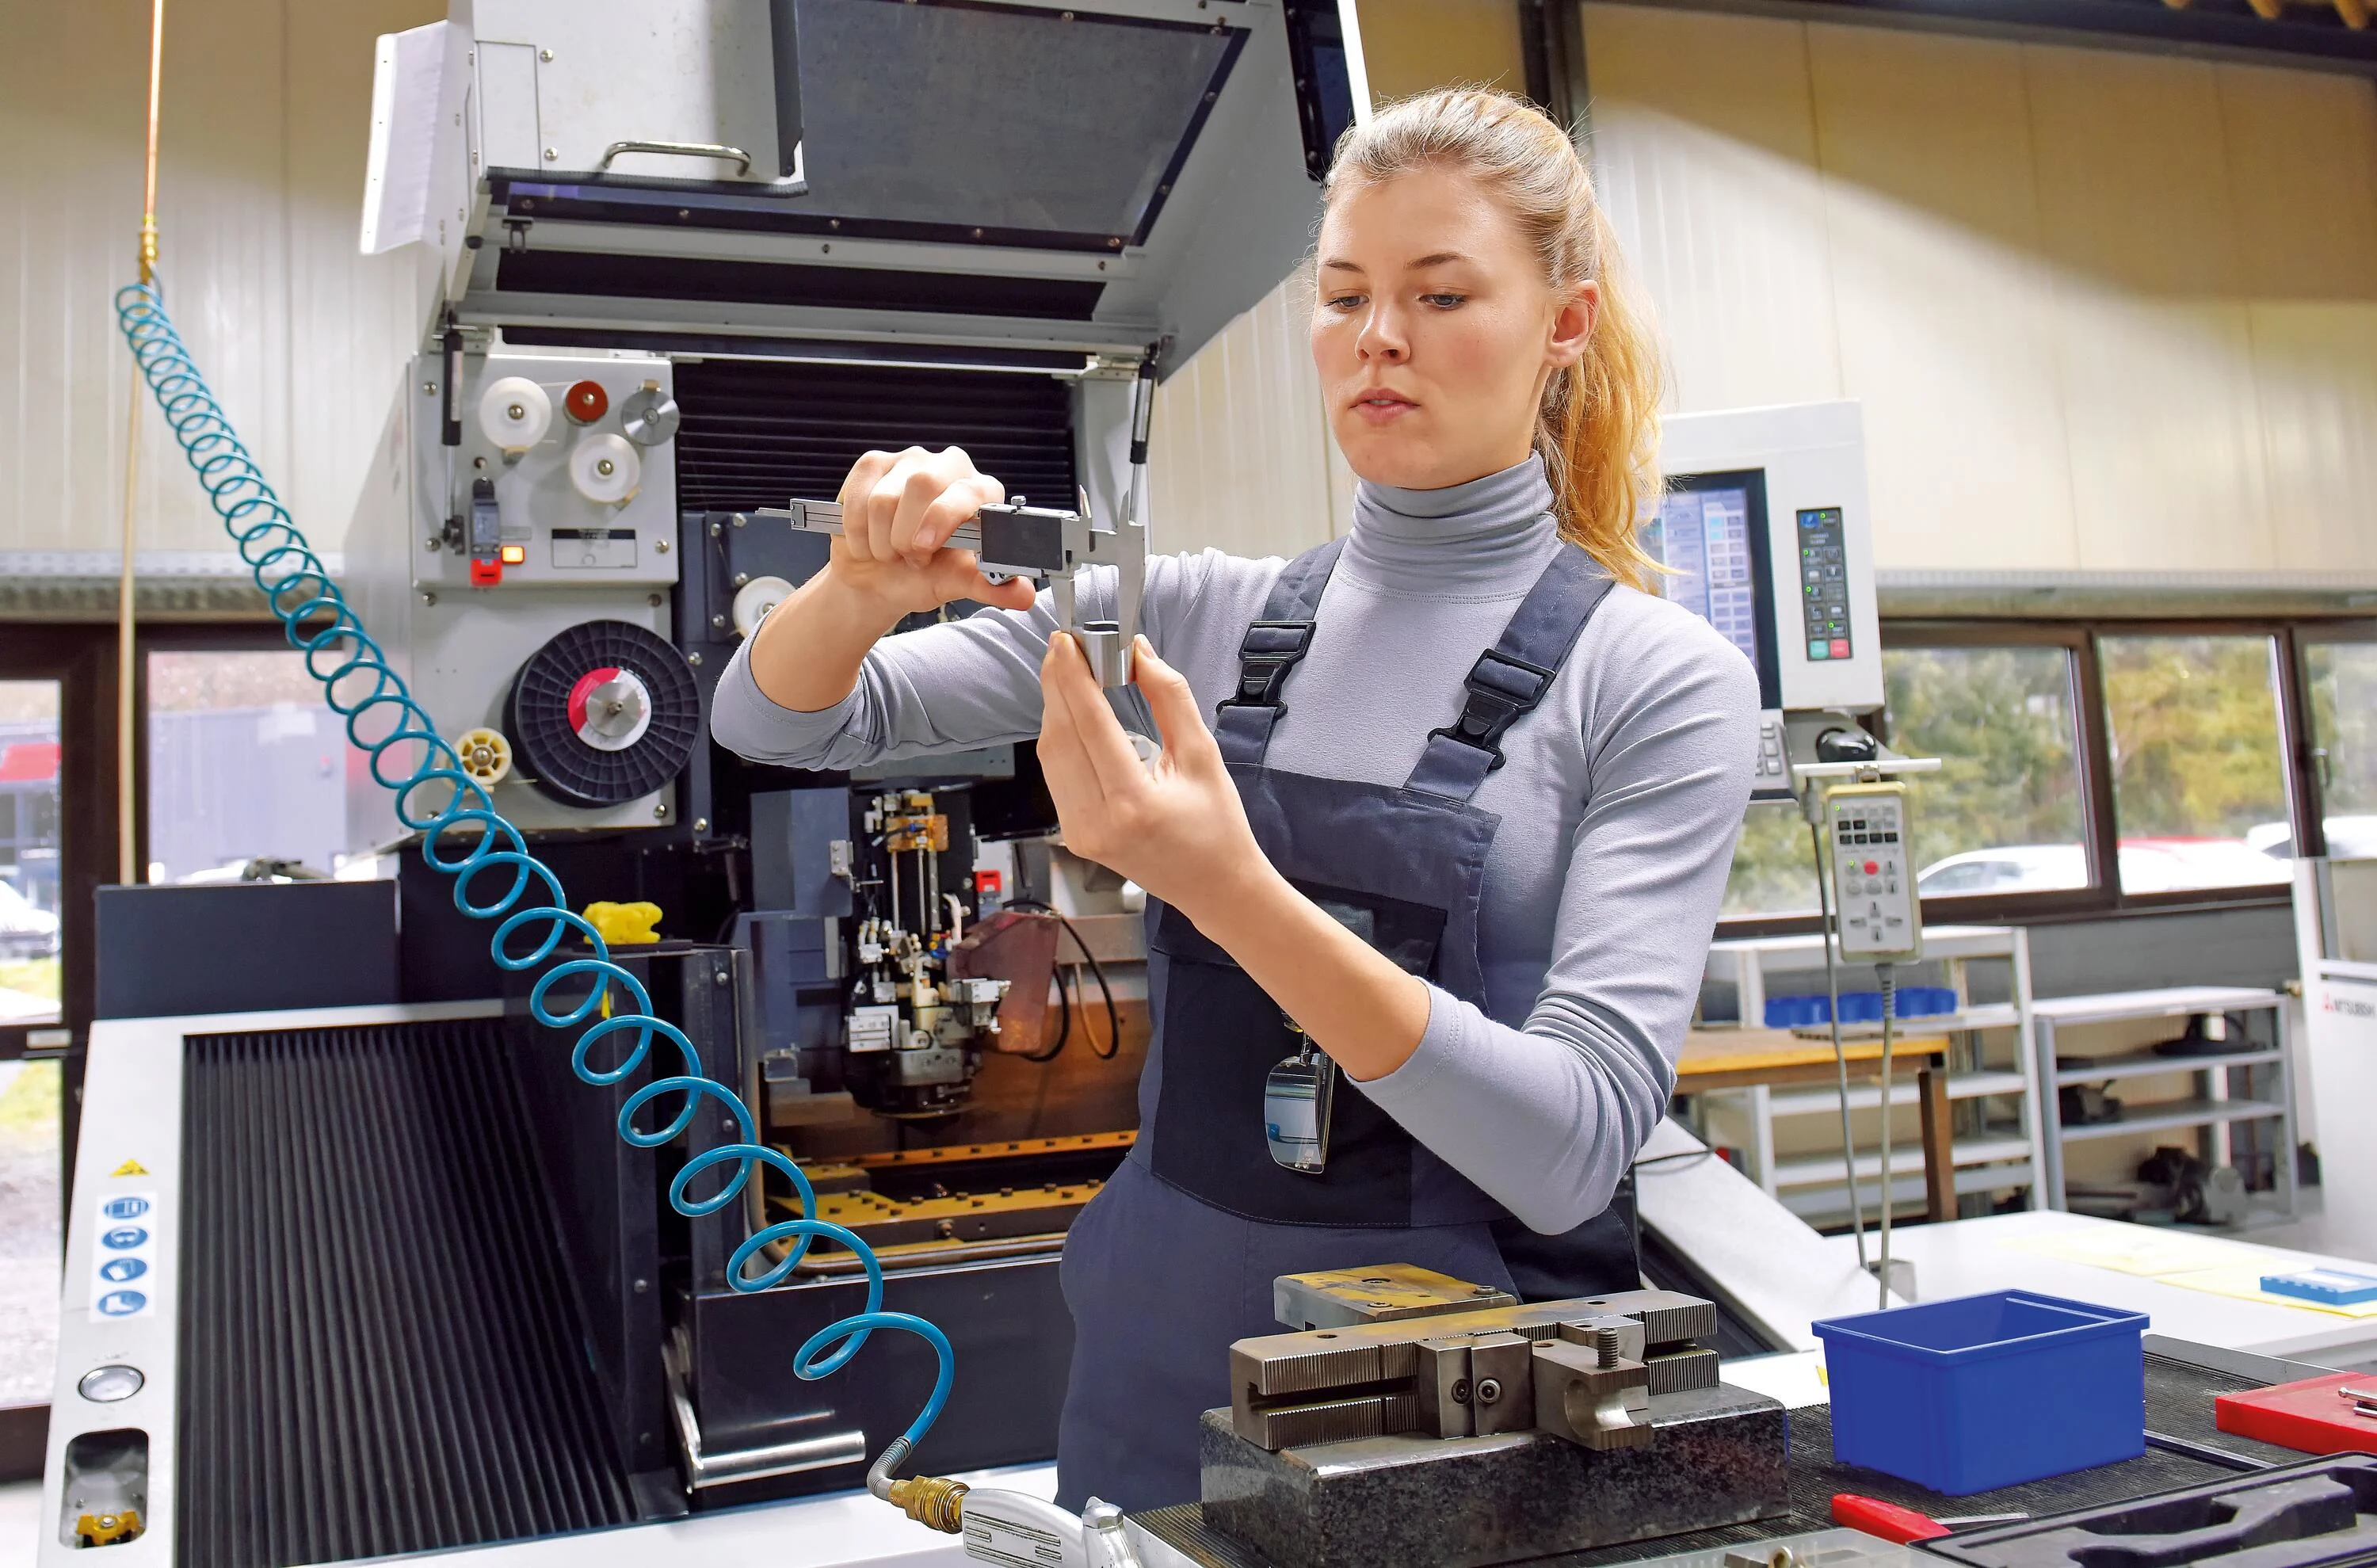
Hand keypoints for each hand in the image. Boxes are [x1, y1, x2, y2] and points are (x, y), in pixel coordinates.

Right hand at [828, 446, 1038, 621]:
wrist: (878, 580)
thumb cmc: (922, 576)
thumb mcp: (955, 583)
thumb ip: (988, 585)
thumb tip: (1023, 594)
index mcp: (980, 492)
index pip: (968, 490)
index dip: (943, 518)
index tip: (924, 551)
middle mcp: (949, 467)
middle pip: (923, 483)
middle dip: (907, 533)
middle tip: (907, 557)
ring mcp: (910, 460)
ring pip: (885, 497)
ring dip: (881, 539)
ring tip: (889, 551)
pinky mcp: (874, 463)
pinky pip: (858, 494)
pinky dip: (857, 530)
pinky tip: (866, 539)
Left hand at [1037, 630, 1432, 1080]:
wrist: (1214, 887)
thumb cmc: (1218, 827)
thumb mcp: (1203, 755)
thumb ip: (1169, 698)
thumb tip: (1139, 652)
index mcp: (1134, 804)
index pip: (1090, 726)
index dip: (1074, 678)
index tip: (1067, 642)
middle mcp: (1098, 822)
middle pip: (1061, 737)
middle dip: (1058, 685)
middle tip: (1064, 647)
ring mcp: (1080, 834)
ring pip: (1050, 756)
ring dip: (1054, 709)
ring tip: (1066, 672)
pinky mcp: (1074, 836)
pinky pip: (1055, 776)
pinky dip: (1059, 739)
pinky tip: (1069, 713)